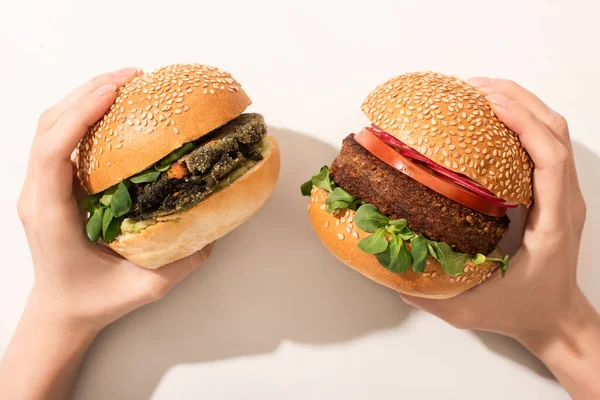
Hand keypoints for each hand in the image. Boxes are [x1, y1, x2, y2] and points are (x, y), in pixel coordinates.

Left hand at [17, 67, 213, 332]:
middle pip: (49, 125)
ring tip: (124, 83)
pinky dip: (83, 115)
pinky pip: (61, 139)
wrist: (61, 312)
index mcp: (51, 213)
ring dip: (84, 98)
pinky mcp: (52, 185)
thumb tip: (214, 228)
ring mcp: (41, 187)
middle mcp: (38, 193)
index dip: (81, 113)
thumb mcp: (146, 286)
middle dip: (88, 92)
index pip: (52, 149)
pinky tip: (113, 110)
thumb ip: (183, 260)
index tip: (116, 91)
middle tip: (132, 77)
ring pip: (51, 126)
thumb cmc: (94, 300)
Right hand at [400, 78, 599, 398]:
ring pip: (554, 132)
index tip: (488, 103)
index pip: (549, 158)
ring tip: (481, 92)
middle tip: (473, 87)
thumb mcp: (470, 310)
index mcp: (551, 222)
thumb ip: (428, 296)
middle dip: (517, 98)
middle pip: (554, 131)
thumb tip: (388, 270)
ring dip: (522, 104)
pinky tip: (492, 121)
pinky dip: (523, 122)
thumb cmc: (521, 312)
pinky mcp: (554, 194)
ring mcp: (563, 195)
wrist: (555, 321)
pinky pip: (545, 145)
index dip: (522, 122)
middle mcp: (564, 201)